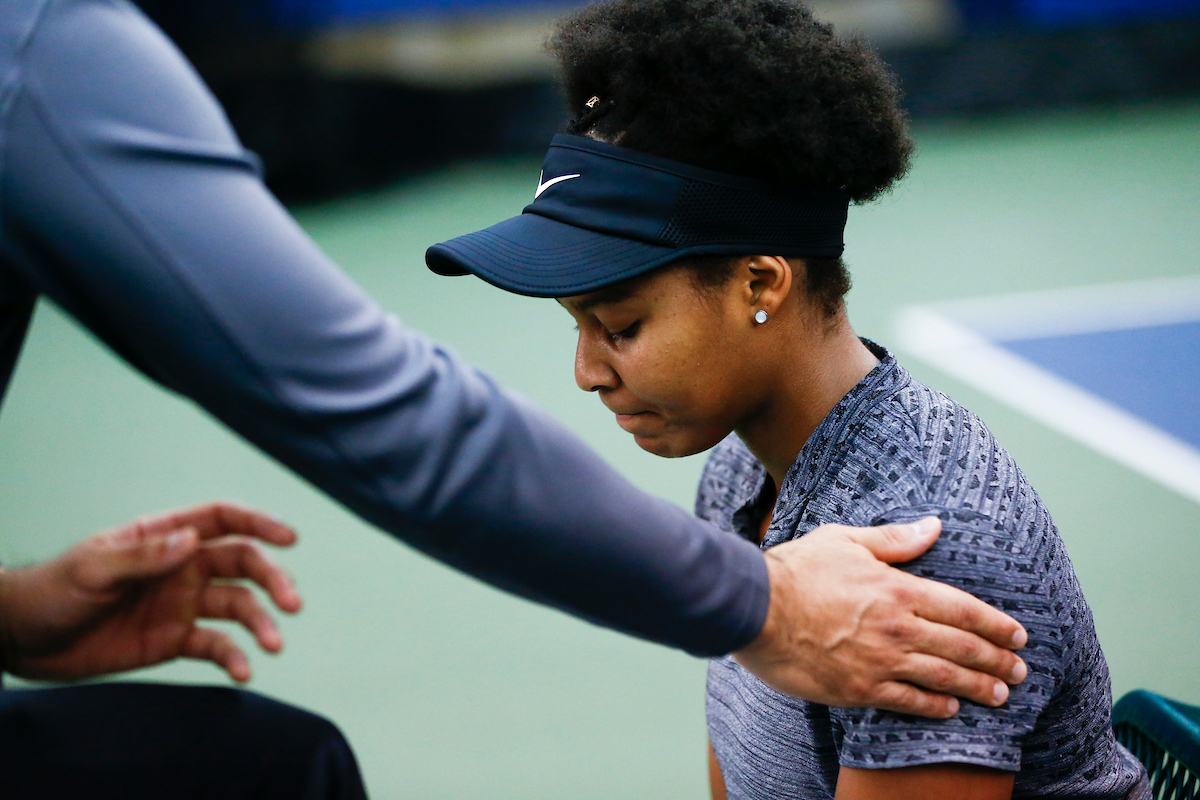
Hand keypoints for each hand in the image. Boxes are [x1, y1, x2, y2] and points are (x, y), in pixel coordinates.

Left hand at [0, 502, 300, 682]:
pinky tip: (244, 671)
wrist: (25, 640)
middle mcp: (183, 566)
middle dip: (273, 580)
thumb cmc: (53, 590)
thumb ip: (146, 555)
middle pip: (244, 564)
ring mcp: (183, 603)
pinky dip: (234, 658)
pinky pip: (215, 646)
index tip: (289, 537)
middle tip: (293, 603)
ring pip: (239, 607)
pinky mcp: (176, 640)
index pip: (222, 519)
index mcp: (164, 535)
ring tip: (273, 645)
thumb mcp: (94, 568)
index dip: (259, 523)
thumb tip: (194, 541)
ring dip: (261, 623)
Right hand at [734, 517, 1027, 717]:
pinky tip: (952, 708)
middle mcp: (897, 627)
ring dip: (978, 686)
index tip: (1018, 635)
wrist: (754, 608)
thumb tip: (934, 526)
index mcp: (898, 588)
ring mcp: (880, 660)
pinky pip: (908, 701)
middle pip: (962, 646)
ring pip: (944, 677)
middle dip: (997, 660)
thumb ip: (893, 539)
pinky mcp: (858, 688)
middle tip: (1020, 671)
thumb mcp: (844, 540)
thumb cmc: (795, 570)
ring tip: (1000, 694)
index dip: (996, 623)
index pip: (963, 608)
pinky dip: (935, 706)